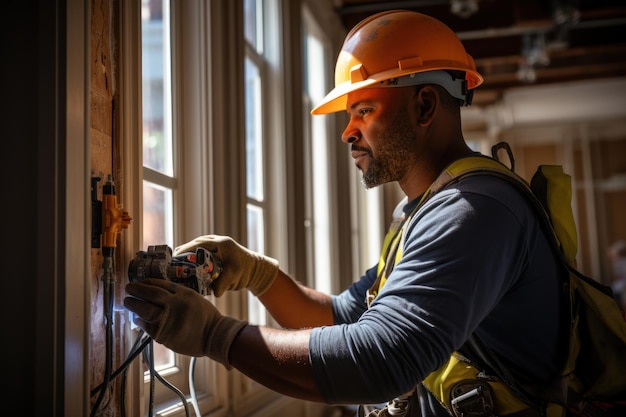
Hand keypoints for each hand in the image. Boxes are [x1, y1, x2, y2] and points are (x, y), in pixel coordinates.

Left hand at [124, 278, 246, 367]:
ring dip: (134, 305)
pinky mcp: (165, 335)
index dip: (147, 282)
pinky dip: (141, 322)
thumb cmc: (205, 316)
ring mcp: (169, 321)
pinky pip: (148, 327)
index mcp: (183, 294)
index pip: (160, 284)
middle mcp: (175, 305)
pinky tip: (137, 319)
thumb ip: (177, 294)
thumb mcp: (194, 298)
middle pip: (151, 295)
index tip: (140, 281)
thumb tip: (156, 292)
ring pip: (146, 311)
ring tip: (128, 302)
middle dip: (137, 290)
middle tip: (128, 288)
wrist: (214, 335)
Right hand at [174, 235, 278, 296]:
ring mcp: (212, 245)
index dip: (182, 253)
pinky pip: (197, 254)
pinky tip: (185, 272)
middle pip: (191, 246)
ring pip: (193, 250)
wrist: (255, 270)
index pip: (196, 245)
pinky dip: (191, 261)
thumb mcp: (235, 277)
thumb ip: (224, 284)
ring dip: (185, 259)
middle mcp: (214, 241)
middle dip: (181, 257)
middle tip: (171, 269)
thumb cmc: (246, 271)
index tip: (172, 262)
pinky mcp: (212, 251)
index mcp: (220, 243)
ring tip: (175, 271)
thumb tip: (214, 293)